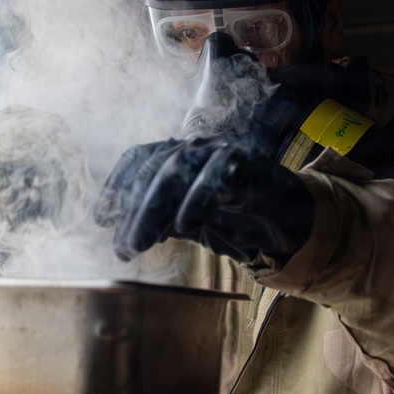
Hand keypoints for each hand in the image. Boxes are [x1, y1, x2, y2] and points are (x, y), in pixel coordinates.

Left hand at [94, 137, 314, 262]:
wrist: (293, 220)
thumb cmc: (239, 218)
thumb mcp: (192, 222)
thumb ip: (162, 221)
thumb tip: (125, 232)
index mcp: (180, 155)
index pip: (139, 158)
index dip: (116, 184)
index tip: (101, 219)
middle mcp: (198, 146)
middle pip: (154, 166)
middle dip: (133, 208)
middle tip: (123, 247)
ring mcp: (224, 150)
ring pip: (178, 166)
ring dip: (154, 208)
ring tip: (141, 243)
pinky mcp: (251, 162)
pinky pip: (218, 173)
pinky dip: (197, 198)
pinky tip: (184, 224)